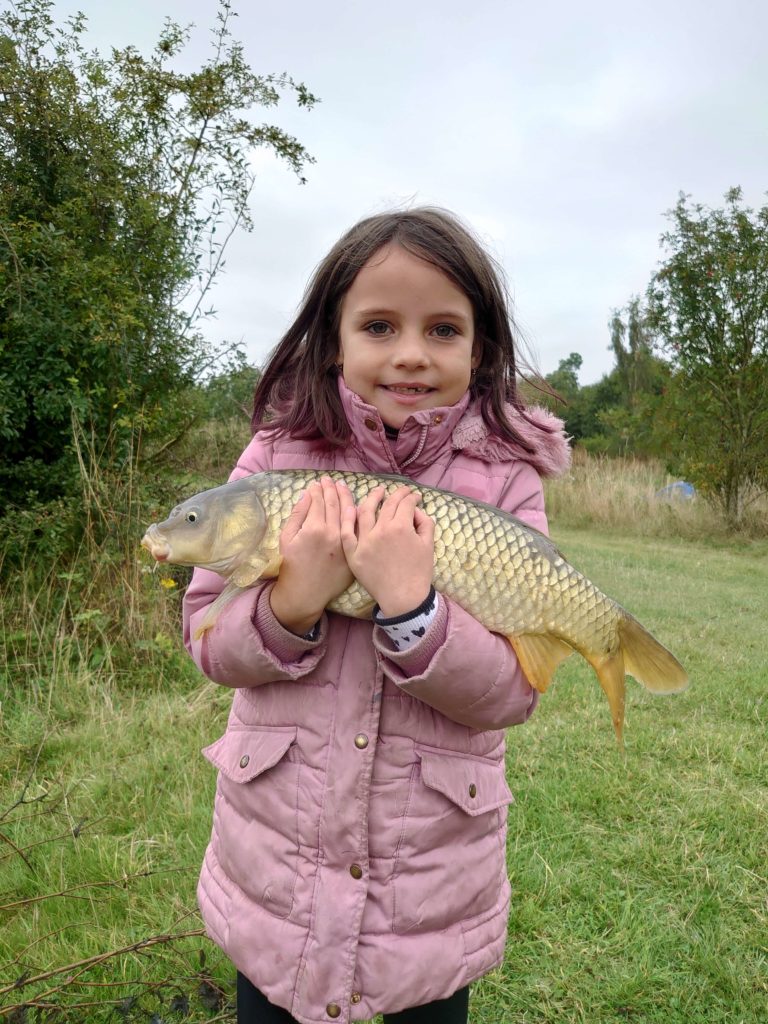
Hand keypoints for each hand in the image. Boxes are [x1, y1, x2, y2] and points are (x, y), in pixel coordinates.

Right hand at [269, 477, 353, 634]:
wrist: (305, 593)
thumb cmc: (292, 565)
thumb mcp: (287, 538)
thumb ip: (297, 515)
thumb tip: (306, 495)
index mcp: (314, 528)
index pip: (318, 501)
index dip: (318, 489)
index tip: (317, 482)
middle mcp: (333, 533)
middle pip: (335, 503)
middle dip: (332, 489)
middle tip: (330, 480)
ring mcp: (346, 543)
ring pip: (349, 513)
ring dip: (346, 497)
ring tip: (343, 487)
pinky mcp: (353, 552)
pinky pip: (357, 530)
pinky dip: (356, 516)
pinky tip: (356, 506)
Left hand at [340, 485, 434, 617]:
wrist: (403, 598)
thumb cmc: (418, 572)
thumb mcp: (429, 545)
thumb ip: (425, 522)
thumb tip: (415, 510)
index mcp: (401, 527)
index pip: (406, 503)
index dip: (412, 497)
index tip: (415, 496)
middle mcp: (381, 530)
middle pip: (387, 504)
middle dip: (397, 494)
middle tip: (402, 492)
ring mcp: (364, 541)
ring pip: (365, 512)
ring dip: (372, 498)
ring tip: (378, 492)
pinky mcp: (353, 553)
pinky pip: (347, 532)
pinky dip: (349, 518)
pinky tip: (352, 508)